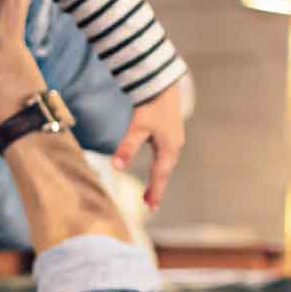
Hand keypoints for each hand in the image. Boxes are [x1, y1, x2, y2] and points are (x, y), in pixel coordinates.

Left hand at [113, 80, 186, 207]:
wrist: (163, 83)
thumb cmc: (152, 105)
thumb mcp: (138, 128)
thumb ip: (127, 148)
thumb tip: (116, 167)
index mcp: (169, 148)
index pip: (160, 175)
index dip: (154, 191)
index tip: (150, 208)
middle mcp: (174, 145)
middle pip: (165, 171)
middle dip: (157, 188)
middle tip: (150, 205)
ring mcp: (174, 138)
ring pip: (166, 163)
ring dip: (159, 177)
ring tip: (152, 191)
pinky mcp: (170, 131)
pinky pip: (166, 155)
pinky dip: (160, 165)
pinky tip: (156, 166)